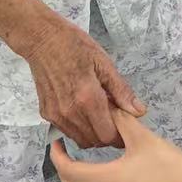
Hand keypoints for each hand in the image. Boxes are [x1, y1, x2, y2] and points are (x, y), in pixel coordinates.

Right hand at [14, 11, 145, 148]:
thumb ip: (121, 91)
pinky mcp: (46, 113)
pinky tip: (81, 109)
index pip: (107, 136)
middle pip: (94, 141)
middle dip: (106, 135)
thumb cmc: (74, 46)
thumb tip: (139, 111)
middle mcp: (70, 112)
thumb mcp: (103, 63)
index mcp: (88, 99)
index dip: (119, 135)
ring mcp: (56, 115)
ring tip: (97, 113)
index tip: (124, 127)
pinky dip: (77, 127)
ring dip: (92, 133)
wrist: (42, 40)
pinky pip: (66, 130)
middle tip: (112, 118)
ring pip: (79, 139)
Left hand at [52, 109, 181, 181]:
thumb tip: (109, 106)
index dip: (58, 158)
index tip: (57, 146)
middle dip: (67, 174)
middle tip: (70, 158)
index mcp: (106, 181)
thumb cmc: (170, 169)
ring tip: (92, 175)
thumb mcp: (145, 139)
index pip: (68, 171)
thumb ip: (123, 122)